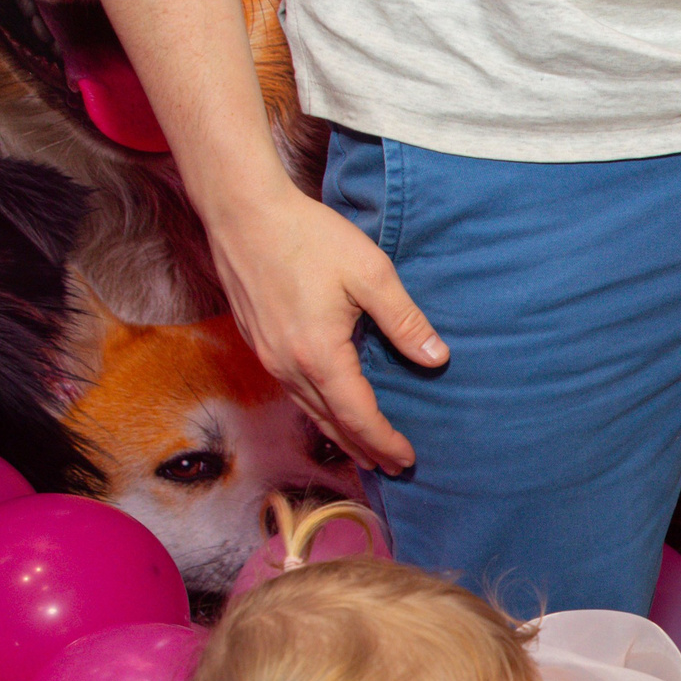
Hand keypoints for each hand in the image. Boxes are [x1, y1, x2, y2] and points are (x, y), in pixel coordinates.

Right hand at [206, 183, 445, 473]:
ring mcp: (269, 356)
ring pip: (309, 410)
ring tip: (365, 452)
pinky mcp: (259, 343)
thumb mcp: (371, 274)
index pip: (359, 416)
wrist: (243, 212)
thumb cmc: (309, 237)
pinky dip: (317, 410)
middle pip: (332, 422)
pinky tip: (330, 410)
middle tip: (394, 468)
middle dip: (365, 449)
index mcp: (319, 355)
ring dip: (340, 434)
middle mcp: (289, 365)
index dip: (384, 441)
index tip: (408, 459)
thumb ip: (405, 321)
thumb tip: (437, 359)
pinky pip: (293, 391)